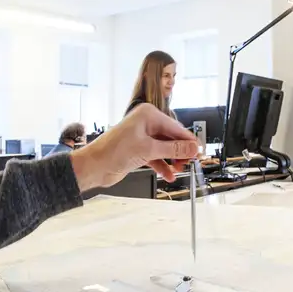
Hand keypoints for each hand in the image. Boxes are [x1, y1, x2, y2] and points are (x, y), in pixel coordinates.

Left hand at [70, 104, 198, 190]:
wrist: (93, 166)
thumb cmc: (112, 152)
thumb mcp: (149, 150)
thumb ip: (174, 149)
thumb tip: (192, 148)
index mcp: (148, 115)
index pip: (176, 128)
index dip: (189, 141)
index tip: (199, 152)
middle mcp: (146, 123)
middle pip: (172, 138)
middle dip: (180, 153)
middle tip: (188, 164)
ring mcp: (142, 137)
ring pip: (165, 149)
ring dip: (172, 161)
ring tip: (178, 171)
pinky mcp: (138, 150)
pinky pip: (157, 157)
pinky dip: (163, 166)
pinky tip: (168, 175)